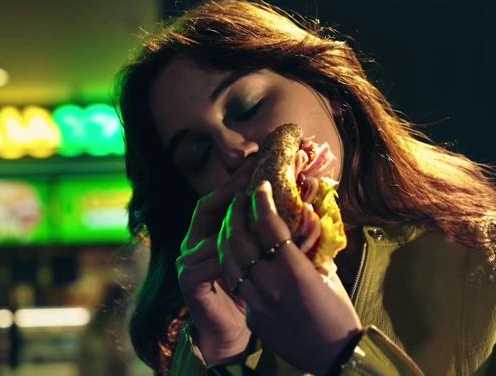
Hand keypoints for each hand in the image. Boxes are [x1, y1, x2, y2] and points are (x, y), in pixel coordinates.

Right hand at [176, 158, 257, 364]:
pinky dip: (233, 251)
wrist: (233, 333)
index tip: (258, 161)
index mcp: (210, 232)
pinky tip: (253, 244)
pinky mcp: (190, 278)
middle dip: (233, 189)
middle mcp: (195, 241)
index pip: (222, 198)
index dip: (237, 180)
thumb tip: (306, 205)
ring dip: (239, 219)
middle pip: (211, 205)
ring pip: (215, 231)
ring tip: (260, 204)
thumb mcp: (264, 257)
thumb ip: (272, 233)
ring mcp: (188, 259)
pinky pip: (212, 258)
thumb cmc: (253, 293)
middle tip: (256, 174)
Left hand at [218, 181, 362, 374]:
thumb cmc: (339, 311)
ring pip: (228, 258)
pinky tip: (238, 249)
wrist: (334, 355)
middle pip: (239, 237)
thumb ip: (311, 246)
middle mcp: (270, 284)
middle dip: (237, 211)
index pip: (268, 225)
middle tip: (242, 197)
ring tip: (234, 218)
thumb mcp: (328, 272)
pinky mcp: (252, 314)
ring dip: (228, 233)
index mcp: (294, 270)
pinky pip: (235, 279)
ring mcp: (257, 301)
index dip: (261, 200)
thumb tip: (304, 217)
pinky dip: (232, 259)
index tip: (260, 184)